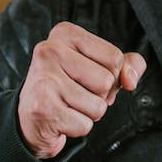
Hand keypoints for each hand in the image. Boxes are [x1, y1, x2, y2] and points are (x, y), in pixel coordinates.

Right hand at [17, 22, 147, 159]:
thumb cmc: (69, 88)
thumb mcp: (100, 67)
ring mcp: (44, 79)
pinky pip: (85, 125)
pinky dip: (78, 127)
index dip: (111, 75)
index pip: (115, 57)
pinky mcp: (43, 107)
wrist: (31, 118)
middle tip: (76, 94)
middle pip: (107, 81)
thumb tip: (131, 79)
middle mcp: (50, 50)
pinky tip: (61, 118)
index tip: (87, 77)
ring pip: (99, 106)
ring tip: (68, 105)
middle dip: (100, 96)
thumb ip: (128, 65)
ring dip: (89, 113)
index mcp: (65, 33)